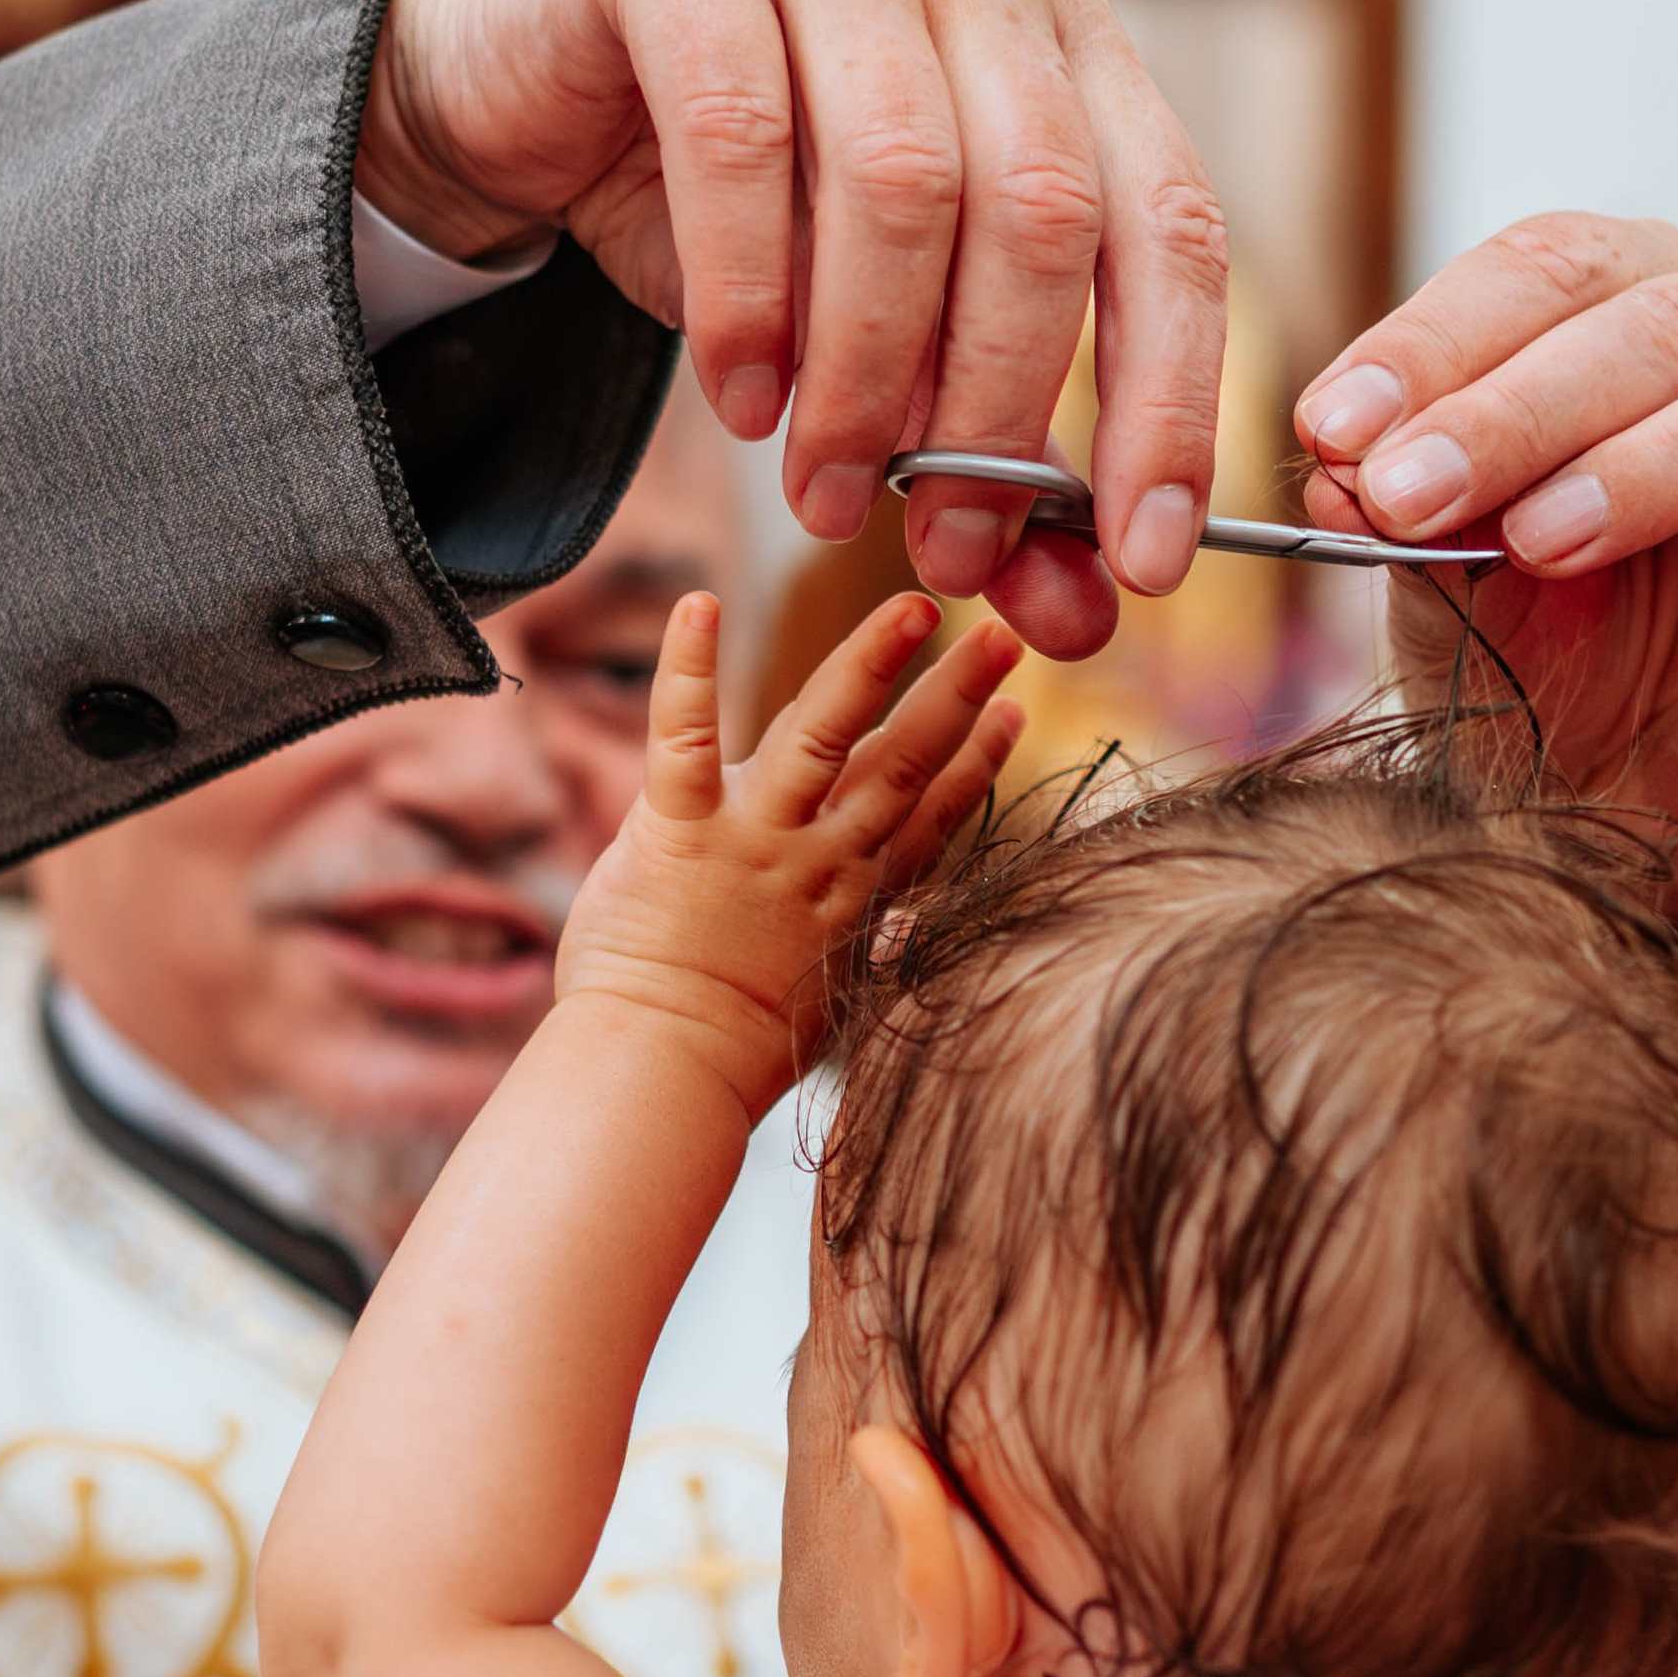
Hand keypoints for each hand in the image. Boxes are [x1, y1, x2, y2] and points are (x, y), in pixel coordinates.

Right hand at [356, 0, 1227, 658]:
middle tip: (949, 549)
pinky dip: (749, 299)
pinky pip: (740, 136)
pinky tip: (741, 401)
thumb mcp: (873, 336)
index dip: (1171, 402)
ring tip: (825, 497)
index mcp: (1065, 37)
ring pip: (901, 178)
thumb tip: (1089, 616)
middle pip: (1042, 206)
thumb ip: (985, 459)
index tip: (1145, 566)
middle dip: (1000, 409)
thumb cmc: (727, 205)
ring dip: (868, 374)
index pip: (1172, 224)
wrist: (512, 78)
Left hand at [554, 588, 1022, 1120]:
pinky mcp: (679, 830)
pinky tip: (699, 603)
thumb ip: (842, 938)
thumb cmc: (729, 1052)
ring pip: (824, 734)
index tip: (1015, 713)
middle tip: (1002, 634)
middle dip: (957, 693)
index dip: (978, 763)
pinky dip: (690, 668)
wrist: (663, 1073)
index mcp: (854, 897)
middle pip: (903, 763)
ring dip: (869, 663)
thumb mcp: (819, 993)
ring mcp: (754, 839)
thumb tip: (871, 927)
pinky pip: (686, 736)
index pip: (932, 818)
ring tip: (911, 607)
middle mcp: (818, 859)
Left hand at [1294, 216, 1677, 954]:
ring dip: (1656, 457)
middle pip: (1654, 318)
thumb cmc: (1548, 653)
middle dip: (1514, 409)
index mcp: (1623, 301)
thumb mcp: (1443, 583)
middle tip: (1407, 495)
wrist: (1644, 798)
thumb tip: (1332, 458)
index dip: (1433, 342)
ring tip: (1548, 539)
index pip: (1541, 267)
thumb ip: (1399, 511)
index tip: (1331, 430)